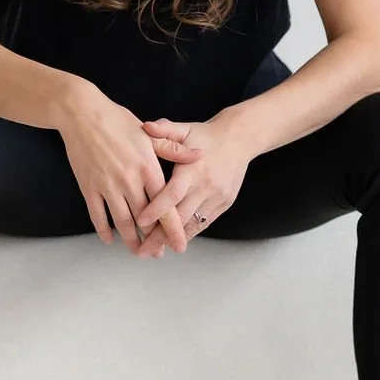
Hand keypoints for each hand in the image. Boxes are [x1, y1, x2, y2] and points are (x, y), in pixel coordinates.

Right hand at [57, 83, 203, 256]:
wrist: (81, 113)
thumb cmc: (117, 120)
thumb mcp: (149, 133)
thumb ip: (174, 149)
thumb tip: (200, 155)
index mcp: (147, 167)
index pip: (164, 205)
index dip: (172, 228)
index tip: (179, 245)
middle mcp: (128, 180)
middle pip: (144, 218)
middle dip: (153, 239)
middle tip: (159, 253)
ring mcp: (106, 185)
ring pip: (122, 221)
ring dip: (130, 239)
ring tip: (138, 251)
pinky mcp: (88, 187)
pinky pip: (97, 215)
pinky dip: (104, 230)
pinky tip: (110, 239)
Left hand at [133, 115, 251, 256]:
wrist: (240, 140)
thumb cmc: (206, 135)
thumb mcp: (185, 129)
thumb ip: (164, 131)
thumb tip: (145, 127)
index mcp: (193, 169)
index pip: (172, 194)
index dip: (156, 209)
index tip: (140, 222)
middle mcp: (205, 186)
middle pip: (180, 217)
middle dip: (160, 236)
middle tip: (142, 251)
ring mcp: (216, 197)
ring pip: (193, 225)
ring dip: (174, 239)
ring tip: (155, 252)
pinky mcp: (224, 204)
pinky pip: (204, 223)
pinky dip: (189, 233)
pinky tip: (175, 241)